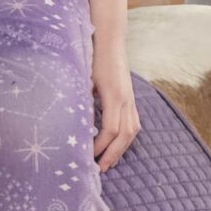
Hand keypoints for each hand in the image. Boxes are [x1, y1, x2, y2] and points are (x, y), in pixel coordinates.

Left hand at [92, 50, 139, 173]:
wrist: (109, 41)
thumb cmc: (92, 57)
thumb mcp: (83, 78)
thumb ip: (82, 101)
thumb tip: (77, 126)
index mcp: (113, 95)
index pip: (110, 129)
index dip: (100, 145)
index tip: (87, 156)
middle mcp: (126, 99)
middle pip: (124, 135)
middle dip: (113, 154)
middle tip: (101, 170)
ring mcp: (130, 99)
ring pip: (132, 130)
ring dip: (121, 149)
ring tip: (109, 162)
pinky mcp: (131, 98)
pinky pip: (133, 122)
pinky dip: (126, 138)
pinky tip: (116, 146)